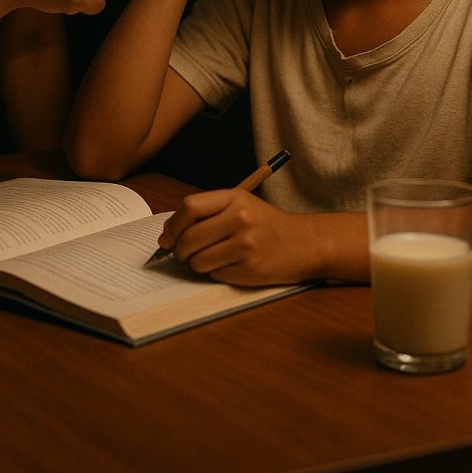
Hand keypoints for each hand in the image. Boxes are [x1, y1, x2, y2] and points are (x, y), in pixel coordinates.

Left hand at [157, 187, 316, 285]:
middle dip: (179, 250)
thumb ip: (206, 213)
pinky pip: (215, 275)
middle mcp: (240, 219)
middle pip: (189, 238)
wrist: (304, 243)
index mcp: (235, 198)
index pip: (190, 207)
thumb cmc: (265, 224)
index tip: (167, 237)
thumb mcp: (239, 205)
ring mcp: (246, 245)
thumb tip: (168, 234)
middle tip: (182, 253)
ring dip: (197, 264)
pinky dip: (215, 272)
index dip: (173, 225)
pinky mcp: (250, 269)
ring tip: (211, 257)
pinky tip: (230, 264)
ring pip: (198, 261)